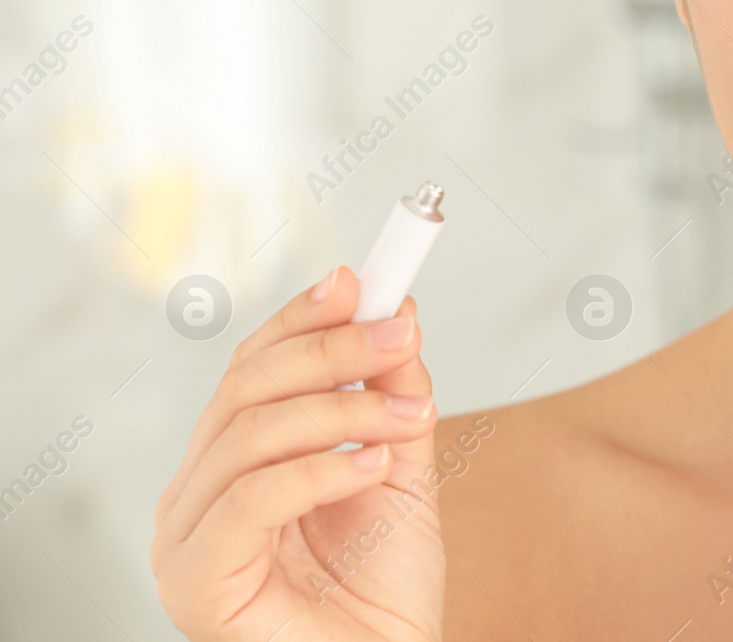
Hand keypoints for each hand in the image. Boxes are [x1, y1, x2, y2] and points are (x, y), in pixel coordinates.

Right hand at [151, 267, 444, 641]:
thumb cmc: (384, 587)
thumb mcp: (400, 465)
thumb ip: (392, 392)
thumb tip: (396, 309)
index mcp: (233, 461)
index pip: (253, 366)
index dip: (302, 317)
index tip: (362, 279)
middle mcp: (198, 493)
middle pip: (248, 388)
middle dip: (331, 349)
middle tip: (401, 334)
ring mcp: (187, 538)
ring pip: (251, 434)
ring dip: (343, 410)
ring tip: (411, 420)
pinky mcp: (196, 581)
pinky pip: (252, 499)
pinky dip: (321, 469)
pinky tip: (375, 465)